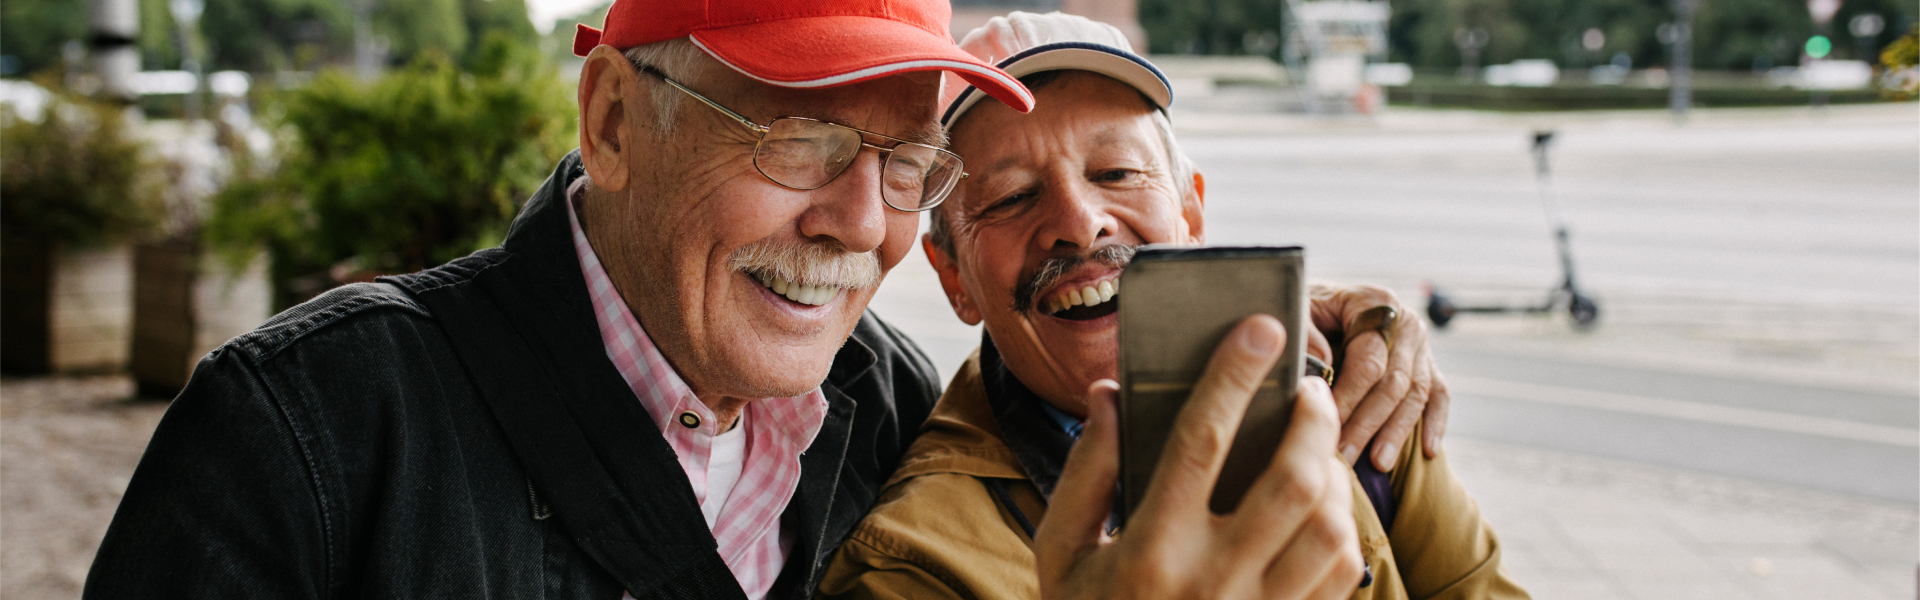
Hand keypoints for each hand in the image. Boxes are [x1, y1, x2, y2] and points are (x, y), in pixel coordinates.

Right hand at [1035, 316, 1363, 599]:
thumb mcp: (1059, 553)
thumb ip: (1085, 472)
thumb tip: (1112, 394)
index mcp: (1150, 551)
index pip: (1201, 442)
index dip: (1233, 376)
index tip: (1262, 327)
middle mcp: (1212, 583)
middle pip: (1290, 482)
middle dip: (1312, 421)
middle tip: (1308, 388)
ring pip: (1330, 529)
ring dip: (1333, 475)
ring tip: (1314, 447)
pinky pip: (1342, 573)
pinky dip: (1344, 527)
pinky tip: (1322, 505)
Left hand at [1308, 283, 1449, 470]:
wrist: (1323, 303)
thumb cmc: (1305, 310)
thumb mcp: (1298, 310)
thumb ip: (1306, 333)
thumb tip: (1322, 365)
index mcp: (1374, 303)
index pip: (1368, 359)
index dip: (1349, 396)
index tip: (1326, 427)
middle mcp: (1405, 322)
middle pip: (1394, 381)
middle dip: (1368, 424)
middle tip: (1345, 457)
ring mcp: (1421, 344)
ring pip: (1417, 394)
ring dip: (1397, 432)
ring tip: (1378, 464)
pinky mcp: (1428, 363)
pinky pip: (1439, 395)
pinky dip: (1435, 423)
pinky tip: (1428, 451)